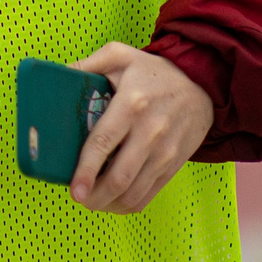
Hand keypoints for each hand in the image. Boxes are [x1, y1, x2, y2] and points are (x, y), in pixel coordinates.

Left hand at [67, 41, 212, 212]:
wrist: (203, 85)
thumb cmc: (155, 72)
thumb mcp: (121, 56)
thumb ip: (88, 64)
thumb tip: (58, 76)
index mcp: (132, 103)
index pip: (104, 142)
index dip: (86, 170)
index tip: (74, 189)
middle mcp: (150, 131)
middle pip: (119, 177)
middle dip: (94, 196)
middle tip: (78, 197)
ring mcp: (164, 153)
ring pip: (133, 193)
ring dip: (108, 204)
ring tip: (92, 200)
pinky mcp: (173, 166)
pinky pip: (147, 196)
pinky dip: (126, 205)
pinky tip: (113, 200)